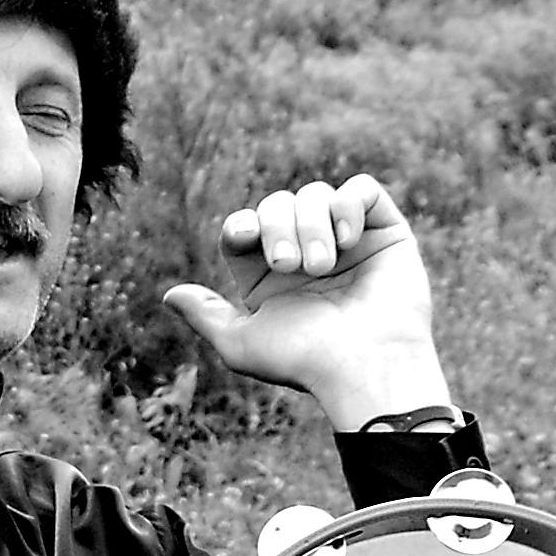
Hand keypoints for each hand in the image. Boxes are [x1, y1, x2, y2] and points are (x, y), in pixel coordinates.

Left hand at [162, 174, 455, 431]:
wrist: (366, 365)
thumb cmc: (305, 360)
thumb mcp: (242, 344)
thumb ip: (207, 315)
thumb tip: (170, 296)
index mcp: (270, 276)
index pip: (245, 228)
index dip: (241, 226)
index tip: (243, 238)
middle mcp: (307, 252)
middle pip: (277, 205)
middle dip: (277, 227)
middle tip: (289, 266)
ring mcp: (347, 240)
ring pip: (316, 194)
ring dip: (311, 223)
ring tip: (322, 265)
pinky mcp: (385, 232)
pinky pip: (362, 190)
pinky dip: (349, 205)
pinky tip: (347, 240)